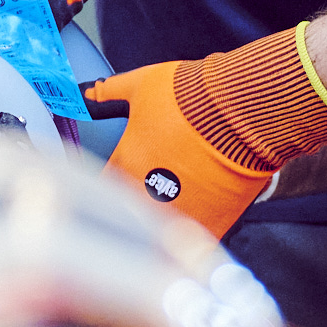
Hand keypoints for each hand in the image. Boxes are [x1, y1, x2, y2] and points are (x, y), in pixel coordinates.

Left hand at [82, 61, 274, 235]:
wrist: (240, 108)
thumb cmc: (191, 94)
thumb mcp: (141, 85)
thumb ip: (109, 94)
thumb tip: (86, 94)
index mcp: (125, 162)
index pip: (101, 185)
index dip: (106, 184)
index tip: (112, 183)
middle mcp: (145, 192)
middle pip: (127, 211)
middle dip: (133, 206)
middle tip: (148, 197)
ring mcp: (177, 211)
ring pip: (158, 230)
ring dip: (160, 224)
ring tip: (171, 216)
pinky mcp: (210, 221)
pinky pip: (192, 241)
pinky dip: (191, 239)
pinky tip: (193, 232)